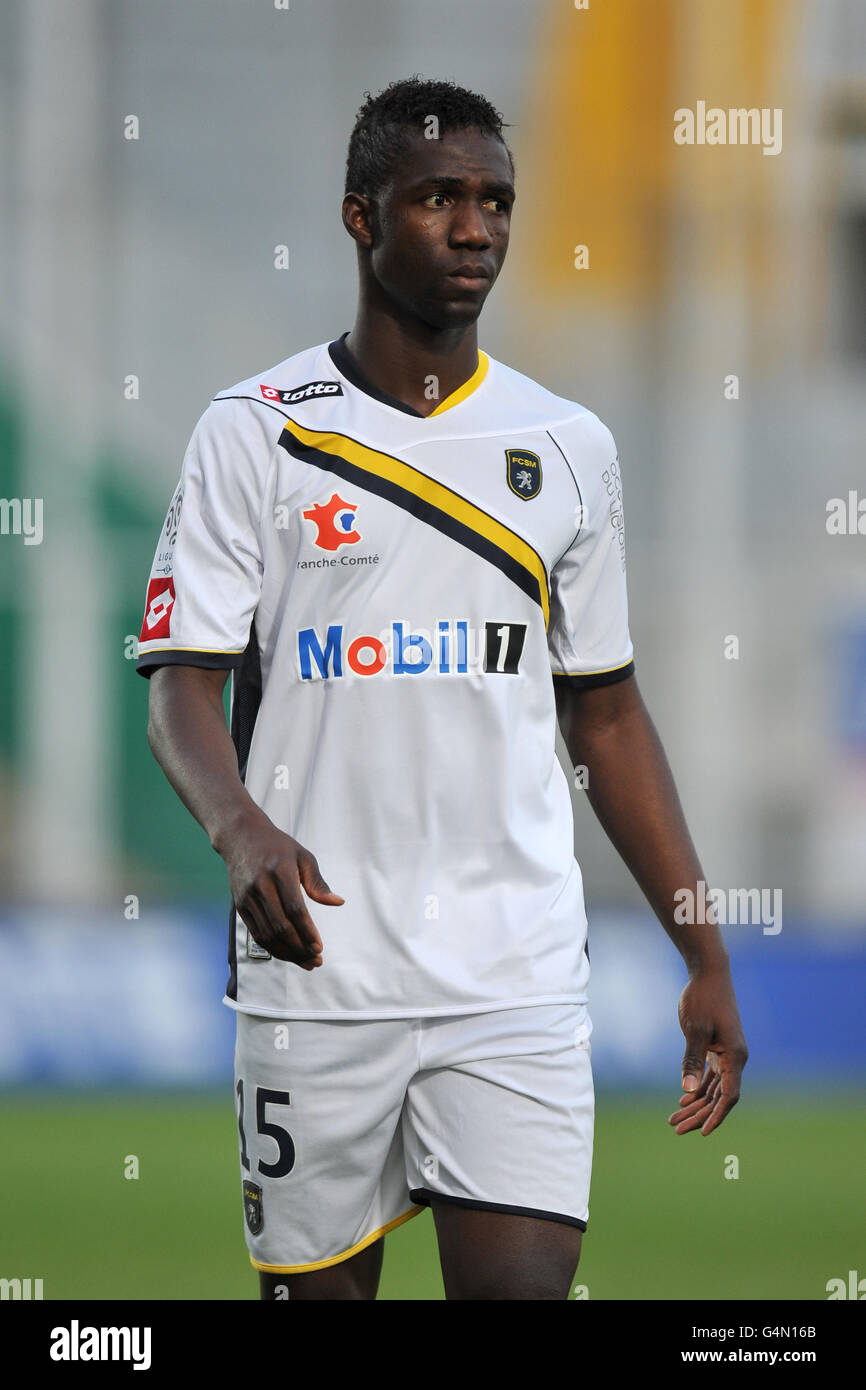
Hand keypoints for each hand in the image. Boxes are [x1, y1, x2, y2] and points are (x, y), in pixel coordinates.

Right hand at [221, 815, 343, 969]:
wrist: (240, 837)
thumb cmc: (277, 846)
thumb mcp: (303, 856)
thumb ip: (318, 882)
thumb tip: (338, 902)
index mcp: (280, 871)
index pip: (295, 909)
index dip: (307, 931)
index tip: (319, 947)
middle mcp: (261, 886)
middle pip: (280, 926)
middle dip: (299, 948)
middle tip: (316, 960)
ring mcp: (248, 897)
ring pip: (267, 934)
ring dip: (287, 953)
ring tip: (305, 962)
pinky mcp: (240, 905)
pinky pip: (256, 933)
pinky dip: (272, 948)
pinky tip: (287, 954)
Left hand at [669, 968, 747, 1134]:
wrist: (709, 973)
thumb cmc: (703, 998)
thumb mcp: (694, 1030)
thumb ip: (692, 1061)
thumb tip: (686, 1090)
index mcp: (735, 1056)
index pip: (729, 1096)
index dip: (716, 1116)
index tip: (702, 1133)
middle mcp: (734, 1058)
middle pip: (719, 1096)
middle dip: (699, 1114)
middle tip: (676, 1128)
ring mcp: (726, 1053)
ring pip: (713, 1088)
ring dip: (695, 1104)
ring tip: (674, 1119)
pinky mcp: (717, 1046)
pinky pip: (710, 1076)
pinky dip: (697, 1088)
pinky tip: (683, 1099)